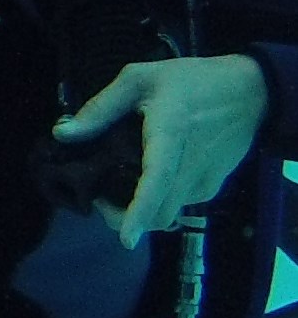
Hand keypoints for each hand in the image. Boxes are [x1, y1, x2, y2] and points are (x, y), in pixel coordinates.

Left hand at [54, 55, 270, 248]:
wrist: (253, 92)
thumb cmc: (194, 80)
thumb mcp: (140, 78)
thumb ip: (100, 108)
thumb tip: (63, 134)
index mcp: (170, 135)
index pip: (156, 181)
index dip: (140, 211)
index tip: (126, 239)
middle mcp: (191, 166)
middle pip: (160, 213)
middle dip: (126, 218)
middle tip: (99, 198)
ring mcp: (206, 180)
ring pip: (169, 213)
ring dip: (143, 212)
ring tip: (118, 188)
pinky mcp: (213, 185)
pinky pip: (180, 203)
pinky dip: (160, 202)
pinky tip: (145, 180)